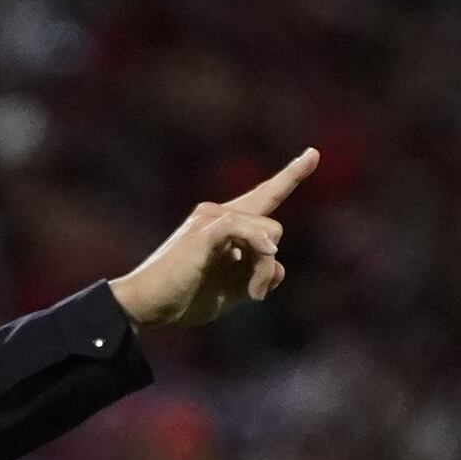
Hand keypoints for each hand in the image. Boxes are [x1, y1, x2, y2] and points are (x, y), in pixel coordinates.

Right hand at [111, 149, 316, 330]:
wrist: (147, 305)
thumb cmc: (183, 298)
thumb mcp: (231, 292)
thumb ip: (256, 276)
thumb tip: (279, 266)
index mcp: (224, 225)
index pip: (264, 195)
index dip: (290, 176)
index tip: (313, 154)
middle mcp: (218, 213)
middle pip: (273, 225)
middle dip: (270, 264)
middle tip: (256, 294)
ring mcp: (211, 218)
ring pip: (268, 232)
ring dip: (264, 269)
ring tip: (249, 295)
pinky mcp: (207, 229)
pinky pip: (249, 230)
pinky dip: (260, 251)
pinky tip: (255, 278)